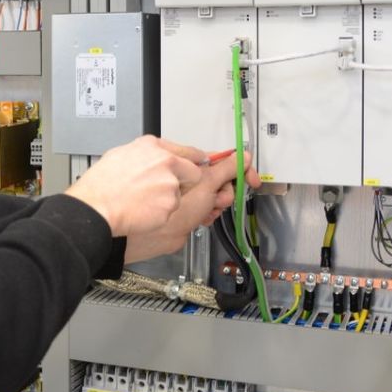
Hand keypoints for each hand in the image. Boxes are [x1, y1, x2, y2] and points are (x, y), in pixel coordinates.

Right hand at [64, 135, 205, 236]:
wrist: (97, 207)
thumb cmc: (101, 184)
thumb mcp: (120, 154)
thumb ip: (144, 154)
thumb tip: (152, 157)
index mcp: (153, 146)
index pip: (188, 151)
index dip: (194, 160)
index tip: (200, 163)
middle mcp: (166, 162)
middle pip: (193, 173)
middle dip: (183, 182)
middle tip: (163, 190)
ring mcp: (170, 184)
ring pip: (179, 194)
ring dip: (167, 200)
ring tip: (142, 202)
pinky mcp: (170, 205)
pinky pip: (170, 210)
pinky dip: (160, 213)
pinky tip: (142, 211)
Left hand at [124, 150, 260, 263]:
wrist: (141, 235)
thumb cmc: (161, 205)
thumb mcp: (203, 184)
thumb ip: (225, 169)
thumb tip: (242, 156)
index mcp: (181, 158)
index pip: (216, 158)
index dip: (236, 168)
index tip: (250, 178)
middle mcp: (178, 172)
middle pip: (215, 177)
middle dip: (222, 190)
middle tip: (219, 200)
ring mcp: (177, 191)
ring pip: (209, 195)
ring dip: (213, 204)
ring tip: (206, 212)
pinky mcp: (177, 208)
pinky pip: (200, 207)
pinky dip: (204, 213)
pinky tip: (200, 219)